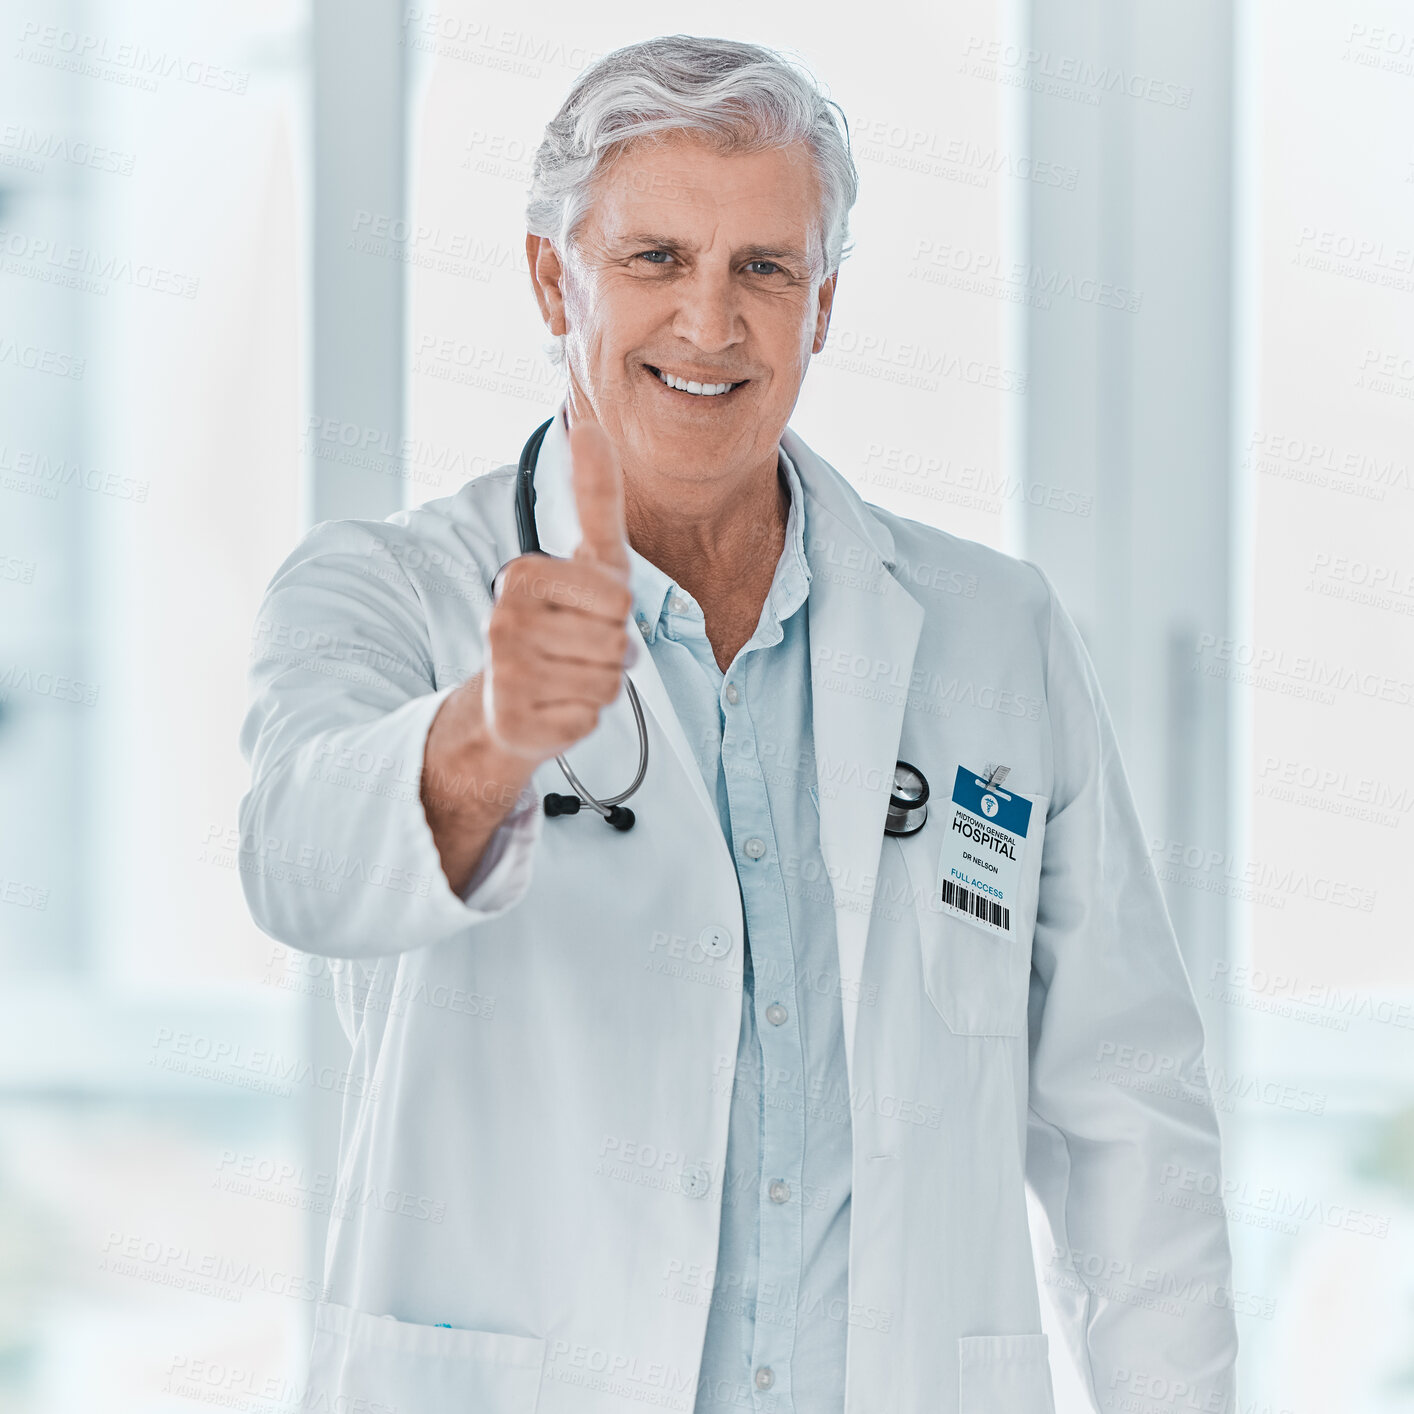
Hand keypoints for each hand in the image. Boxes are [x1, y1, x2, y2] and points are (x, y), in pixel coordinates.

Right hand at [480, 419, 634, 762]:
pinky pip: (589, 720)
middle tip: (580, 650)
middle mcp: (502, 620)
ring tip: (569, 676)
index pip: (618, 596)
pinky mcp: (513, 722)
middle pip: (615, 641)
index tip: (588, 613)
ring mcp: (504, 674)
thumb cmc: (562, 623)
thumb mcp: (591, 560)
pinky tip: (555, 706)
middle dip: (613, 652)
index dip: (618, 612)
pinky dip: (583, 718)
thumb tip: (592, 425)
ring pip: (606, 683)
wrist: (510, 700)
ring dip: (601, 686)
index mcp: (522, 575)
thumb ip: (596, 495)